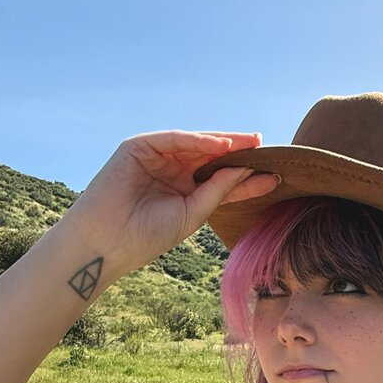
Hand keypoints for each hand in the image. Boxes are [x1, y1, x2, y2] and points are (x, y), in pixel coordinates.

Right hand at [62, 130, 279, 277]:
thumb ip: (217, 191)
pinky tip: (221, 146)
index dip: (247, 179)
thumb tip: (245, 170)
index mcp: (183, 191)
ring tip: (252, 144)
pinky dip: (198, 140)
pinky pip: (175, 139)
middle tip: (269, 150)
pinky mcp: (139, 146)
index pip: (221, 181)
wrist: (107, 243)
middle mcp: (171, 171)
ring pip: (196, 144)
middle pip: (212, 158)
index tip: (275, 177)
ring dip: (224, 143)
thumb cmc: (145, 236)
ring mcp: (156, 157)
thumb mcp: (192, 214)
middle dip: (240, 154)